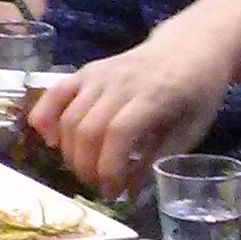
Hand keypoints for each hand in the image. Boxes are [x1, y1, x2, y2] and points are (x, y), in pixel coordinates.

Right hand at [30, 35, 226, 194]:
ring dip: (70, 153)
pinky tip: (49, 140)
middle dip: (87, 167)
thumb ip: (157, 159)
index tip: (113, 191)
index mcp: (154, 96)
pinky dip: (44, 116)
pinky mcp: (86, 71)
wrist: (189, 48)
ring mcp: (100, 73)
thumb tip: (127, 191)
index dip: (109, 167)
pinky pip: (56, 93)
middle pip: (88, 128)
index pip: (119, 133)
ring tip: (84, 171)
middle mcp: (122, 81)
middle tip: (98, 187)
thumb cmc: (196, 93)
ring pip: (70, 116)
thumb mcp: (190, 131)